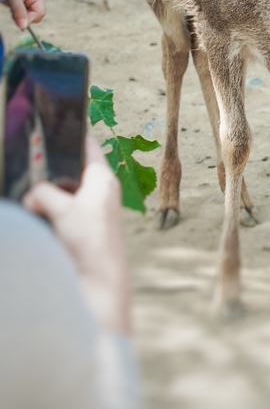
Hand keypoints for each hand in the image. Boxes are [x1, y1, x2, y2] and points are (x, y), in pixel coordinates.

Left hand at [3, 0, 45, 29]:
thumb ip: (19, 12)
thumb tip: (24, 27)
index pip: (40, 13)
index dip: (30, 19)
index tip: (18, 21)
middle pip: (36, 16)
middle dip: (25, 17)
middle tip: (13, 12)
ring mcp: (30, 0)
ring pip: (29, 16)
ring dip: (19, 15)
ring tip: (11, 6)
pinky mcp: (23, 2)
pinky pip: (23, 14)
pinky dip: (16, 14)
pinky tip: (11, 6)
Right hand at [23, 139, 130, 333]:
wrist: (100, 280)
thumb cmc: (91, 240)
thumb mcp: (62, 210)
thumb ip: (43, 194)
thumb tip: (32, 197)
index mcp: (102, 179)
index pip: (88, 148)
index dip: (72, 137)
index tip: (56, 128)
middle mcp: (99, 192)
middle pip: (71, 171)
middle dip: (51, 171)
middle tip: (30, 167)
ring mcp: (91, 211)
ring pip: (64, 194)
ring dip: (47, 195)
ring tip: (29, 193)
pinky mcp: (82, 229)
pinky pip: (61, 213)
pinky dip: (48, 212)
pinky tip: (34, 216)